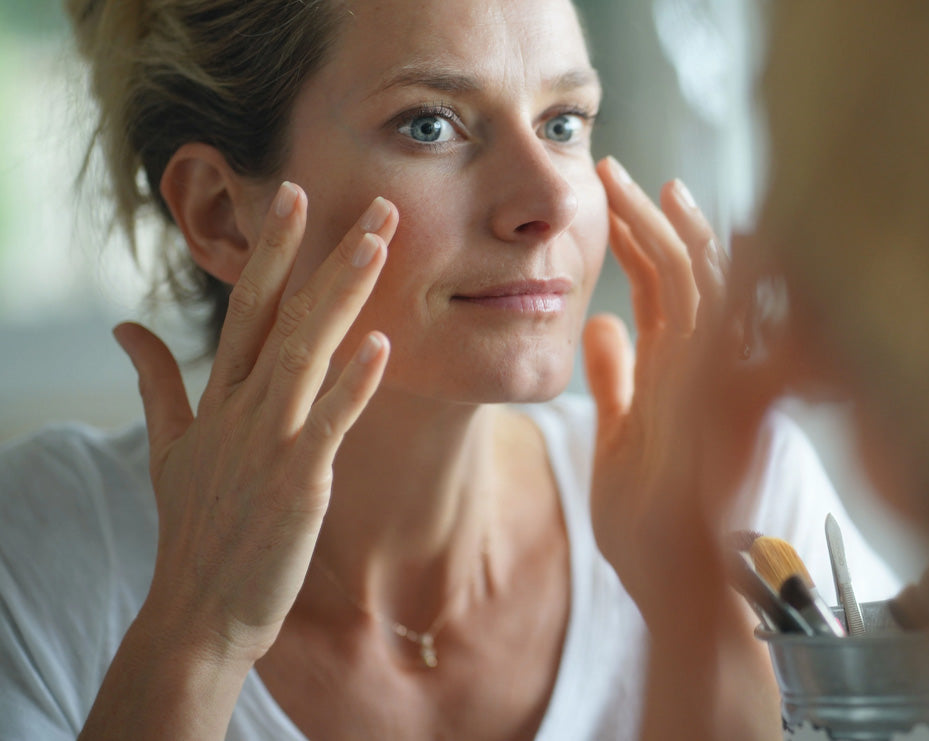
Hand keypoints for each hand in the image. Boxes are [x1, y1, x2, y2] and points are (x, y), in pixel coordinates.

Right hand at [113, 182, 394, 663]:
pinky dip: (354, 382)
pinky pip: (330, 421)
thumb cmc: (194, 529)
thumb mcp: (167, 448)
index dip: (276, 250)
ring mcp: (268, 441)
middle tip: (374, 203)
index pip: (249, 306)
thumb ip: (155, 381)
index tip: (299, 196)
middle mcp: (243, 408)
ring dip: (344, 294)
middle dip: (326, 253)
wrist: (196, 614)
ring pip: (307, 351)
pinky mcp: (296, 480)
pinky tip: (382, 343)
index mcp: (220, 396)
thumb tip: (125, 327)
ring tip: (380, 244)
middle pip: (286, 314)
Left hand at [585, 158, 790, 624]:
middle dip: (653, 220)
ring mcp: (716, 382)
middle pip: (686, 273)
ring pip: (705, 288)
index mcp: (679, 372)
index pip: (665, 289)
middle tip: (618, 172)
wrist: (675, 584)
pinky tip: (701, 235)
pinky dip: (716, 278)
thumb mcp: (619, 435)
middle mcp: (703, 368)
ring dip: (671, 235)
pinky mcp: (722, 401)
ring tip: (639, 188)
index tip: (619, 196)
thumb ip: (615, 377)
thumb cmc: (650, 519)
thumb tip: (598, 322)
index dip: (642, 240)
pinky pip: (720, 328)